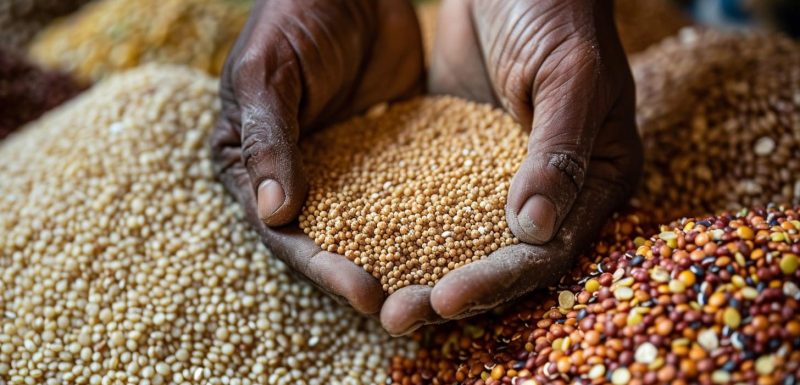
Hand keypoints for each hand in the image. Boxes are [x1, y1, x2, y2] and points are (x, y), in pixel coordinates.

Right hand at [210, 0, 423, 315]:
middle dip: (362, 274)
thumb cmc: (291, 18)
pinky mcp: (383, 154)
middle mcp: (296, 176)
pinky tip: (456, 239)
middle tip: (405, 306)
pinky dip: (423, 217)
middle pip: (327, 240)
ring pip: (368, 225)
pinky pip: (402, 192)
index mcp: (252, 165)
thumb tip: (276, 214)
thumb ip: (268, 139)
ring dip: (396, 256)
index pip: (283, 232)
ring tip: (436, 286)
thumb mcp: (267, 74)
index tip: (363, 291)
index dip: (320, 265)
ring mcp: (342, 168)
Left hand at [381, 0, 642, 333]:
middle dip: (455, 291)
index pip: (550, 251)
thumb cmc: (559, 12)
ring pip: (467, 241)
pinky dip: (411, 231)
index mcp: (597, 178)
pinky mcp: (467, 160)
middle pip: (505, 261)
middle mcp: (556, 189)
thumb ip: (557, 151)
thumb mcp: (569, 76)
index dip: (499, 280)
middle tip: (398, 316)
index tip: (445, 299)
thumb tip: (534, 230)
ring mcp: (508, 177)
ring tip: (379, 300)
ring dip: (426, 270)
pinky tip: (370, 248)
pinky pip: (440, 205)